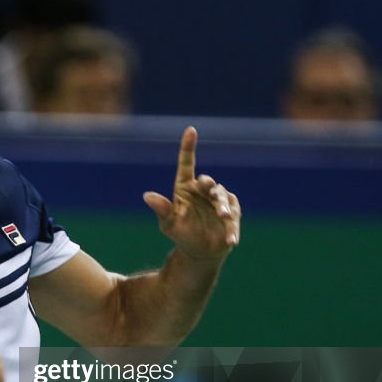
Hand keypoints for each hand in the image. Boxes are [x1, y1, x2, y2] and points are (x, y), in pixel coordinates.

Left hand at [143, 126, 240, 259]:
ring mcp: (219, 201)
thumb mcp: (169, 223)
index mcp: (185, 187)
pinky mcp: (233, 213)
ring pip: (223, 198)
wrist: (199, 251)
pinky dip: (232, 228)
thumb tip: (147, 196)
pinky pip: (233, 217)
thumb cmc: (181, 234)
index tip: (191, 130)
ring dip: (224, 207)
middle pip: (209, 182)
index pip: (187, 164)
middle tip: (210, 189)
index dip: (188, 147)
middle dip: (210, 186)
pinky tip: (230, 240)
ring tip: (223, 217)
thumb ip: (162, 209)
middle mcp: (203, 190)